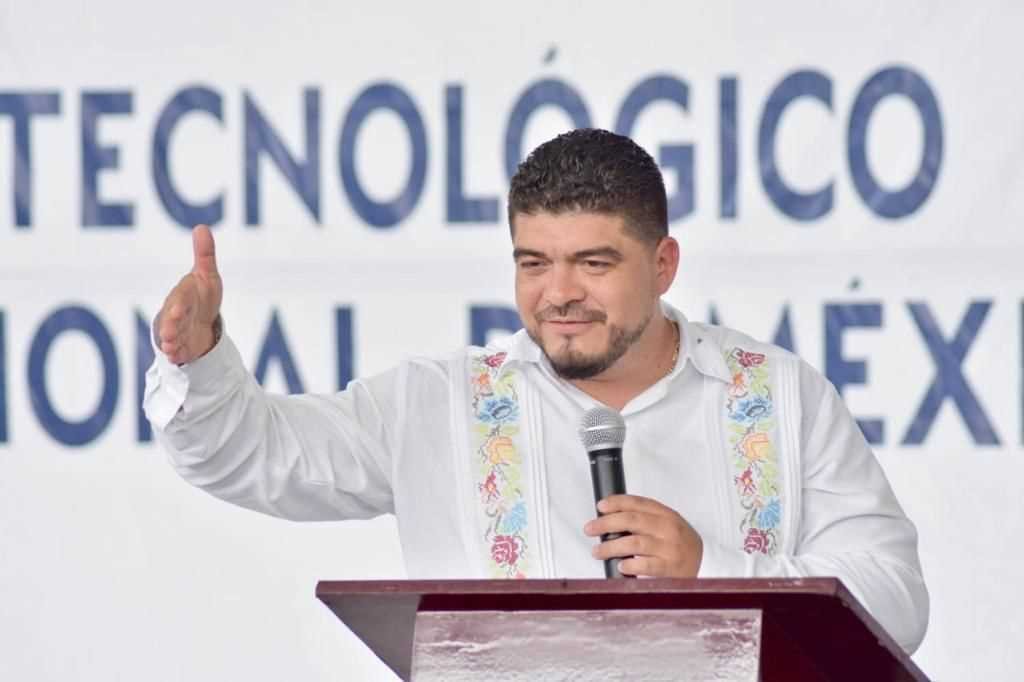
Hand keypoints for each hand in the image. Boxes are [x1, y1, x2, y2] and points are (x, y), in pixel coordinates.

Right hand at [157, 225, 222, 363]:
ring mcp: (177, 331)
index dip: (179, 304)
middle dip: (170, 325)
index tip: (179, 309)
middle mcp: (176, 313)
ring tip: (170, 347)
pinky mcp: (181, 347)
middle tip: (169, 334)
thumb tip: (202, 227)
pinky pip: (176, 351)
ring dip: (171, 341)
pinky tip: (175, 356)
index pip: (180, 298)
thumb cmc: (202, 296)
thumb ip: (205, 255)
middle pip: (172, 318)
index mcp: (183, 295)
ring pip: (172, 336)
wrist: (202, 323)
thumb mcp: (207, 276)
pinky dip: (175, 353)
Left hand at [584, 494, 703, 577]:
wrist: (704, 565)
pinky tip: (621, 566)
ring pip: (634, 543)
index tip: (600, 506)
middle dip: (606, 523)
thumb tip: (610, 517)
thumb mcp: (666, 525)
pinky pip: (646, 565)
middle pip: (632, 521)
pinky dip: (630, 565)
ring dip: (611, 547)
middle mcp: (670, 529)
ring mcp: (671, 549)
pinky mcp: (671, 569)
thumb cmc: (678, 544)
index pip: (639, 503)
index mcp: (667, 515)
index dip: (617, 502)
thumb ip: (645, 519)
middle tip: (590, 529)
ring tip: (597, 551)